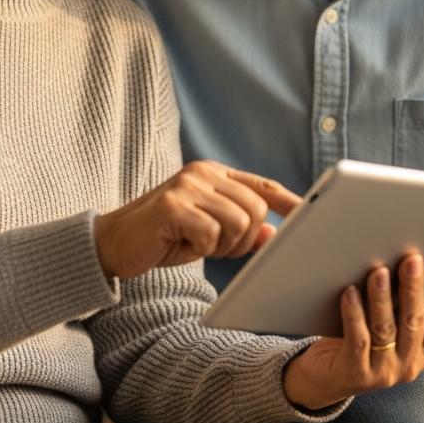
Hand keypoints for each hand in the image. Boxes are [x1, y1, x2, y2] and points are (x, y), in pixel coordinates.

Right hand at [93, 160, 301, 278]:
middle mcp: (204, 173)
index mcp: (215, 175)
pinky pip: (211, 233)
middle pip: (256, 208)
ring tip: (197, 244)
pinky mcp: (173, 205)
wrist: (113, 243)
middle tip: (215, 247)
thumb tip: (274, 235)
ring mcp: (188, 186)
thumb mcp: (206, 233)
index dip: (288, 202)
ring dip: (222, 245)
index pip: (262, 185)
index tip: (310, 216)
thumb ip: (239, 229)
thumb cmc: (164, 238)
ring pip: (238, 222)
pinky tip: (180, 243)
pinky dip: (201, 248)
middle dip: (244, 238)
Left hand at [282, 253, 423, 410]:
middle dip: (414, 288)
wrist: (330, 378)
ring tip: (379, 272)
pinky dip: (354, 314)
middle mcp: (409, 364)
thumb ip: (405, 304)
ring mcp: (384, 372)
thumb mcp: (393, 325)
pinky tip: (350, 292)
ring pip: (385, 329)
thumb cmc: (365, 341)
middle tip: (412, 259)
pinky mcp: (356, 374)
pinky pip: (358, 339)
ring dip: (383, 298)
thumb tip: (415, 260)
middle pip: (414, 320)